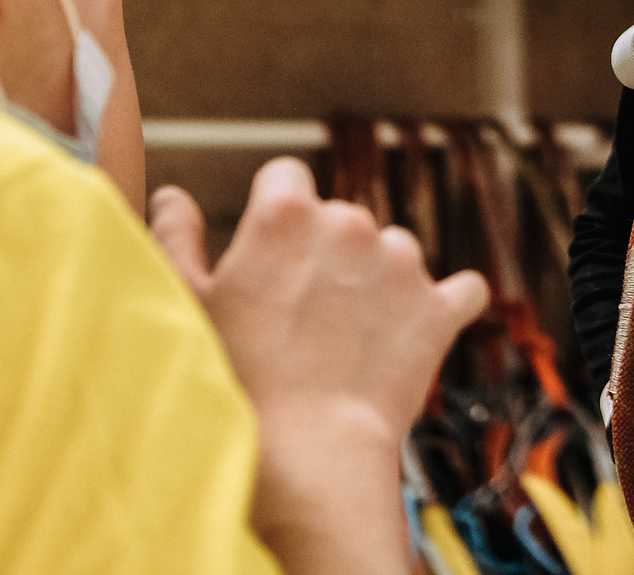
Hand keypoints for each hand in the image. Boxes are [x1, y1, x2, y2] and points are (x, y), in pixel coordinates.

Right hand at [152, 161, 488, 573]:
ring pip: (392, 252)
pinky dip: (442, 305)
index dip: (274, 214)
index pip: (285, 177)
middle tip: (298, 316)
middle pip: (340, 218)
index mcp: (287, 212)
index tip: (267, 254)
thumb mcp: (186, 303)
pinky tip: (417, 332)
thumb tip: (174, 197)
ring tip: (344, 339)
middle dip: (324, 253)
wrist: (306, 456)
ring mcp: (403, 264)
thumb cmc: (233, 382)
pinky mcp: (440, 308)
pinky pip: (460, 289)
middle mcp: (351, 222)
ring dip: (376, 281)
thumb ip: (176, 238)